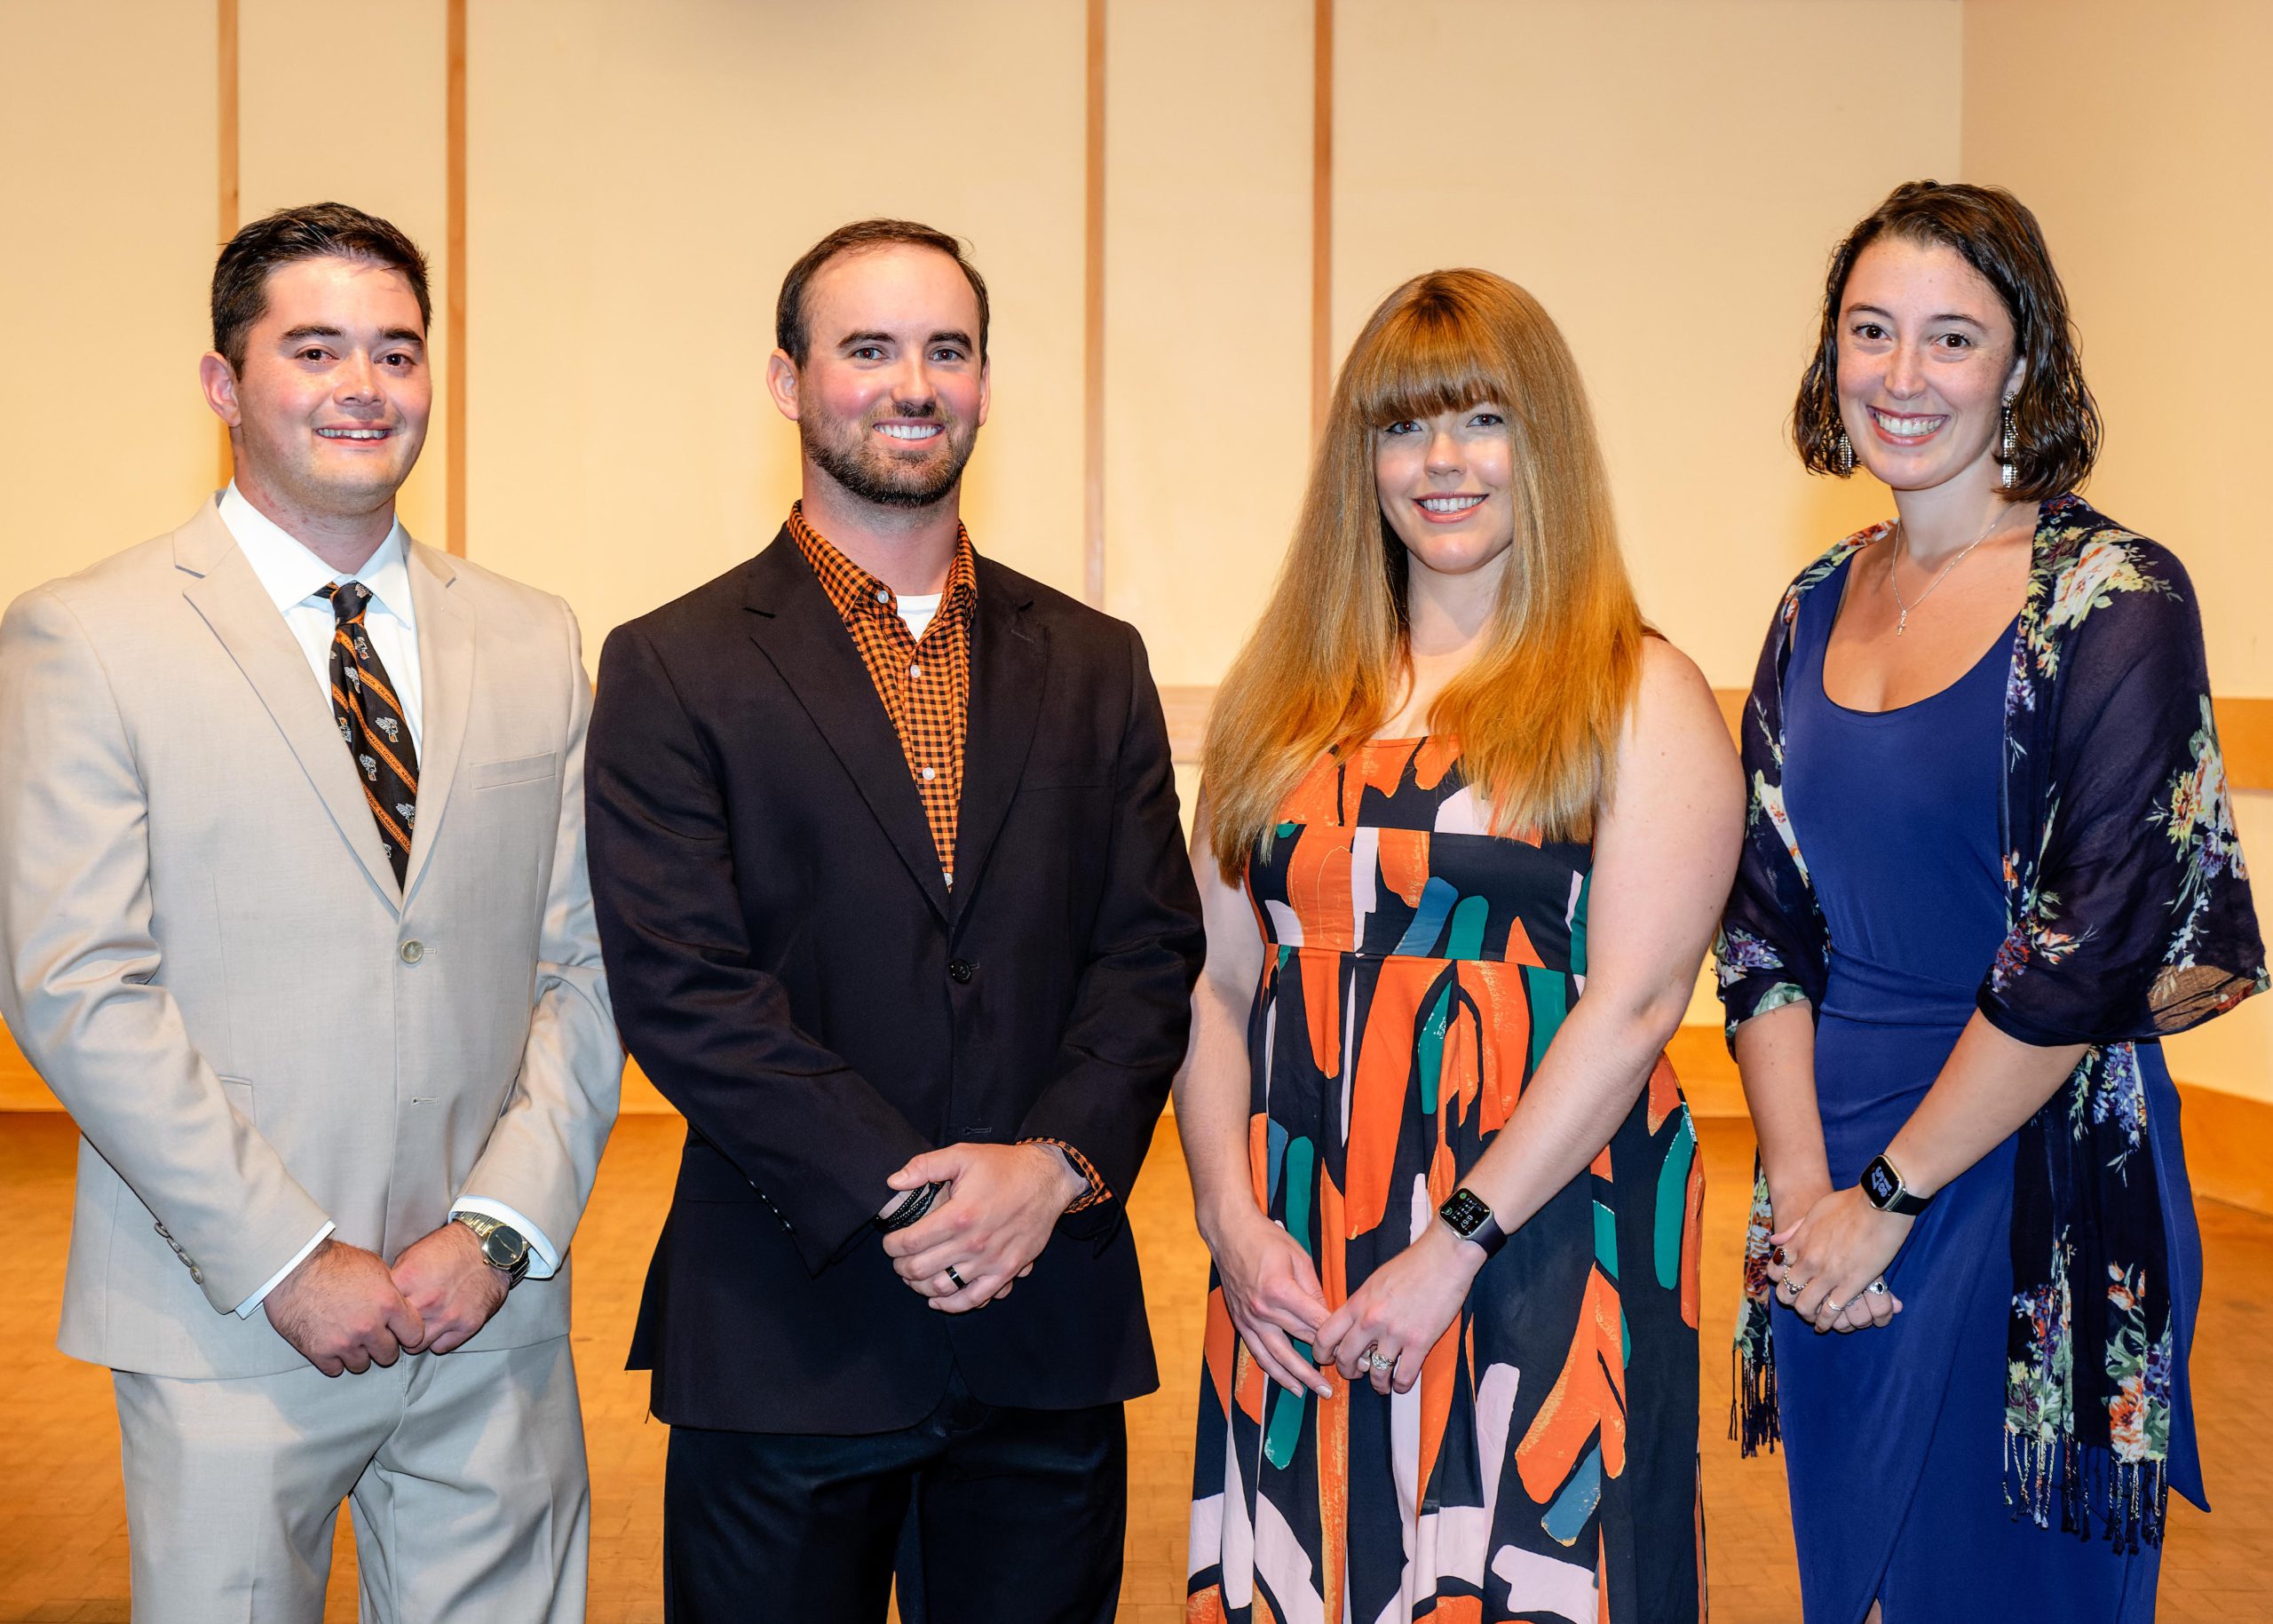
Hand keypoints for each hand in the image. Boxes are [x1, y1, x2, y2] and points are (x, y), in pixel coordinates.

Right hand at [264, 1239, 425, 1375]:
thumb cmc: (333, 1262)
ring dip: (358, 1355)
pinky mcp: (319, 1352)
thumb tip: (400, 1303)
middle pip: (389, 1355)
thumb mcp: (374, 1267)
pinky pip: (335, 1369)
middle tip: (372, 1337)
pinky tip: (332, 1345)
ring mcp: (344, 1342)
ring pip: (362, 1365)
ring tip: (350, 1340)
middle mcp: (369, 1327)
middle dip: (383, 1346)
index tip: (400, 1332)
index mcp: (388, 1304)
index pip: (414, 1335)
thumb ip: (390, 1291)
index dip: (408, 1334)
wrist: (293, 1267)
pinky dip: (334, 1360)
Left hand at [390, 1221, 510, 1354]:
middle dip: (396, 1329)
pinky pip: (441, 1347)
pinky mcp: (468, 1325)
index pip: (381, 1311)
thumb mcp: (414, 1255)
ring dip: (416, 1338)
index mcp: (408, 1279)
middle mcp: (427, 1300)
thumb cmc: (450, 1249)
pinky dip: (438, 1340)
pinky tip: (440, 1326)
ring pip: (416, 1345)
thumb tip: (381, 1299)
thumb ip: (396, 1280)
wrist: (491, 1247)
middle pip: (395, 1332)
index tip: (384, 1314)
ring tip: (422, 1325)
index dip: (380, 1313)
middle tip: (401, 1324)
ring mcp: (448, 1315)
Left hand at [882, 1143, 1084, 1312]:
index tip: (890, 1242)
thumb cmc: (1003, 1167)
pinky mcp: (1007, 1271)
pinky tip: (938, 1299)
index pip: (911, 1243)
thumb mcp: (962, 1155)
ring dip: (921, 1286)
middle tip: (899, 1259)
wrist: (1047, 1179)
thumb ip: (924, 1167)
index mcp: (959, 1215)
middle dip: (901, 1267)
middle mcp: (973, 1243)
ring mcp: (991, 1261)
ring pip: (943, 1288)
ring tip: (915, 1276)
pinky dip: (952, 1304)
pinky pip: (974, 1299)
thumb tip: (893, 1182)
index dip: (892, 1246)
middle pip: (921, 1269)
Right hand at [1198, 1202, 1332, 1397]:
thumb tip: (1330, 1316)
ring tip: (1321, 1391)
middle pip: (1301, 1341)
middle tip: (1351, 1374)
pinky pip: (1259, 1354)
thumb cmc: (1266, 1240)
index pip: (1316, 1322)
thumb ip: (1315, 1290)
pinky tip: (1291, 1384)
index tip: (1355, 1348)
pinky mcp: (1241, 1324)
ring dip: (1302, 1377)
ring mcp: (1250, 1319)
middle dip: (1326, 1358)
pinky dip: (1276, 1372)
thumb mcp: (1299, 1258)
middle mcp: (1264, 1310)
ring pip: (1279, 1357)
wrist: (1229, 1233)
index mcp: (1281, 1291)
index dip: (1337, 1337)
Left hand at [1311, 1222, 1482, 1395]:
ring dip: (1377, 1383)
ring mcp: (1395, 1333)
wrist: (1444, 1257)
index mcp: (1357, 1303)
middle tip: (1355, 1374)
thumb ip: (1361, 1304)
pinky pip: (1403, 1376)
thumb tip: (1353, 1324)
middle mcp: (1370, 1320)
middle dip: (1347, 1372)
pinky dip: (1400, 1385)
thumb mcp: (1374, 1281)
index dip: (1321, 1352)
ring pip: (1375, 1372)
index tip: (1327, 1358)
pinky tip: (1400, 1384)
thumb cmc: (1411, 1265)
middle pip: (1346, 1358)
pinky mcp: (1420, 1342)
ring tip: (1381, 1385)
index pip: (1325, 1335)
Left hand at [1772, 1186, 1908, 1333]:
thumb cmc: (1850, 1203)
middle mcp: (1809, 1260)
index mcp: (1800, 1242)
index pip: (1775, 1269)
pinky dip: (1827, 1321)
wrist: (1878, 1203)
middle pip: (1787, 1292)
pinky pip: (1832, 1310)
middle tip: (1799, 1307)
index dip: (1777, 1281)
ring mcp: (1828, 1274)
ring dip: (1808, 1315)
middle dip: (1791, 1302)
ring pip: (1806, 1305)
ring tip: (1813, 1320)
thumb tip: (1775, 1240)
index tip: (1785, 1285)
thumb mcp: (1815, 1211)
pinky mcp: (1851, 1284)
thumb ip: (1795, 1229)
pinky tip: (1828, 1324)